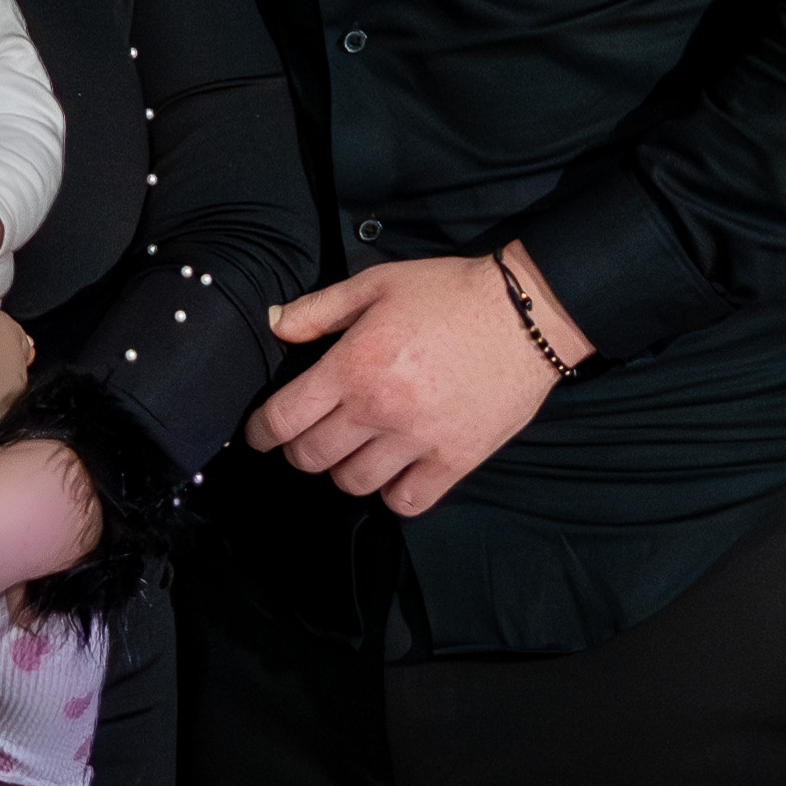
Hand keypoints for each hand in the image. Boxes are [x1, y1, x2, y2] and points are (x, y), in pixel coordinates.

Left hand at [243, 245, 580, 518]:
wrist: (526, 314)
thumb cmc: (448, 292)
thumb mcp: (376, 284)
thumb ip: (318, 309)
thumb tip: (273, 323)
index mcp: (354, 366)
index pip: (284, 419)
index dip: (260, 432)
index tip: (259, 434)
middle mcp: (380, 410)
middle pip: (312, 458)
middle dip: (299, 449)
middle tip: (309, 435)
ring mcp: (418, 440)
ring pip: (354, 483)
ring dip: (344, 469)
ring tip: (355, 448)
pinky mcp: (455, 460)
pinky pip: (405, 501)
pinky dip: (392, 492)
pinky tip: (395, 469)